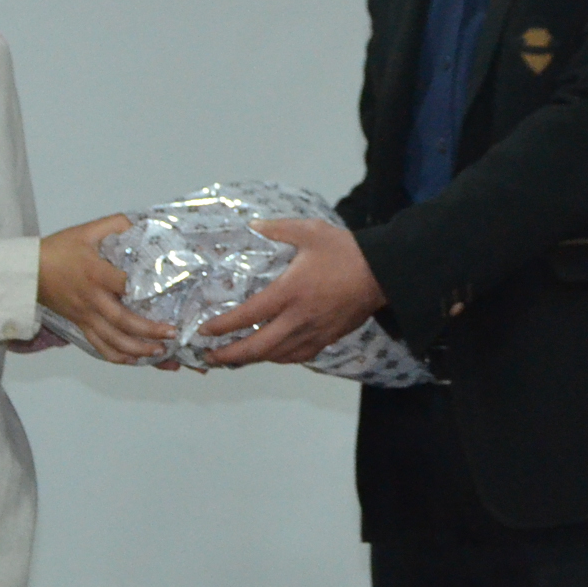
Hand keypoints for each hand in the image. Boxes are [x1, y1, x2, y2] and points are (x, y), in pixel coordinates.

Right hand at [37, 215, 172, 364]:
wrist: (28, 271)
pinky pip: (98, 345)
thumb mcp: (88, 230)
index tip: (170, 294)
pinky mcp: (80, 324)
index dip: (146, 290)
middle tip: (172, 334)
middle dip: (149, 330)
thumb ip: (116, 225)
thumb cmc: (61, 249)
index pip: (124, 284)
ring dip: (137, 348)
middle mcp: (92, 298)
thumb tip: (143, 226)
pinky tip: (134, 360)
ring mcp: (85, 315)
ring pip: (112, 339)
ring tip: (159, 351)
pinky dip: (116, 356)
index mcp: (96, 273)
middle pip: (122, 320)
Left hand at [201, 219, 385, 366]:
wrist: (382, 274)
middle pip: (258, 347)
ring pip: (276, 356)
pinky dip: (278, 358)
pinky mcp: (328, 339)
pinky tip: (269, 355)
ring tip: (232, 358)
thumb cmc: (344, 251)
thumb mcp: (309, 231)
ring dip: (251, 360)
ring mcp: (314, 332)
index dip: (223, 326)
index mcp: (289, 292)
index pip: (248, 315)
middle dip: (230, 354)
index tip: (204, 330)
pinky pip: (297, 357)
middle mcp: (298, 318)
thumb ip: (277, 230)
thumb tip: (251, 226)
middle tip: (209, 355)